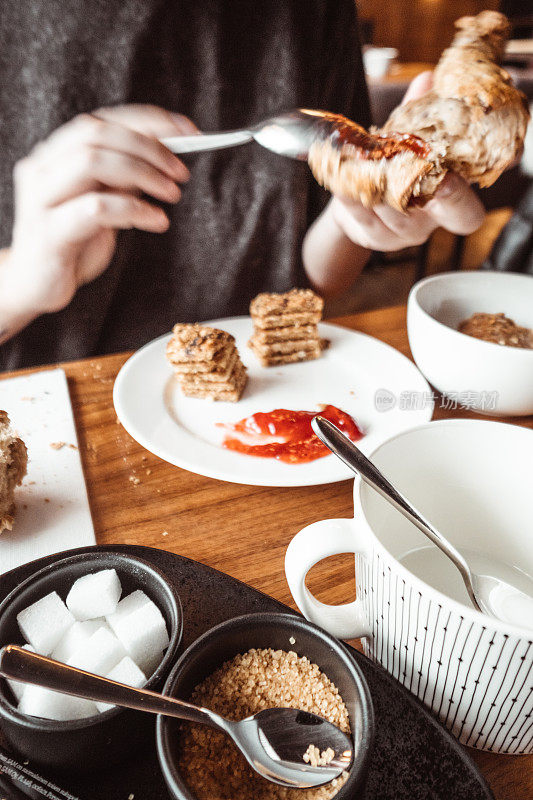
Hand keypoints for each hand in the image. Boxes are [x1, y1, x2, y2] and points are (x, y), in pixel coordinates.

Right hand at [2, 105, 195, 317]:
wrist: (36, 286)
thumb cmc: (72, 243)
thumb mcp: (105, 203)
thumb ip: (125, 179)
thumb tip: (166, 156)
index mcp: (55, 154)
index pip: (103, 120)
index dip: (147, 122)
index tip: (187, 131)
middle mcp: (43, 168)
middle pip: (98, 134)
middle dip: (148, 147)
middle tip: (180, 170)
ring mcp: (41, 197)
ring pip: (93, 162)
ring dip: (142, 173)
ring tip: (171, 193)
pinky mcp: (48, 230)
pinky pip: (95, 208)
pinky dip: (134, 210)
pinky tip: (156, 220)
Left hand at [331, 71, 485, 250]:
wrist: (359, 207)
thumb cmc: (393, 171)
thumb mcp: (409, 145)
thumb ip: (419, 117)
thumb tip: (427, 79)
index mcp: (450, 204)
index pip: (468, 214)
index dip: (461, 197)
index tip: (449, 176)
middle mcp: (429, 223)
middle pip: (440, 219)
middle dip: (430, 196)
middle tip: (415, 172)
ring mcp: (400, 233)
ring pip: (395, 214)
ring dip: (380, 187)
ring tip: (366, 162)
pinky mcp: (371, 236)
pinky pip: (362, 217)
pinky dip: (350, 196)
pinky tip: (341, 177)